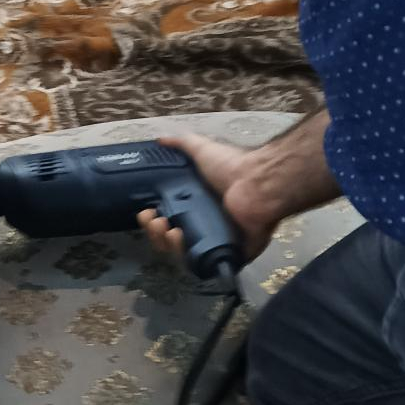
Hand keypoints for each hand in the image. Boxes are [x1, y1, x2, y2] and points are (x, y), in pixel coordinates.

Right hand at [138, 117, 339, 264]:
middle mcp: (205, 225)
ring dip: (166, 243)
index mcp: (199, 205)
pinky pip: (200, 265)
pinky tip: (180, 240)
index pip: (168, 220)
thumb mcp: (203, 149)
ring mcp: (216, 243)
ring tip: (168, 228)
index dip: (153, 220)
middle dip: (155, 233)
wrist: (258, 185)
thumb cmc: (232, 167)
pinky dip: (186, 256)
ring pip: (181, 255)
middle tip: (155, 221)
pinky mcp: (227, 256)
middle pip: (170, 240)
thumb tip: (160, 139)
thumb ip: (182, 144)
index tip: (146, 212)